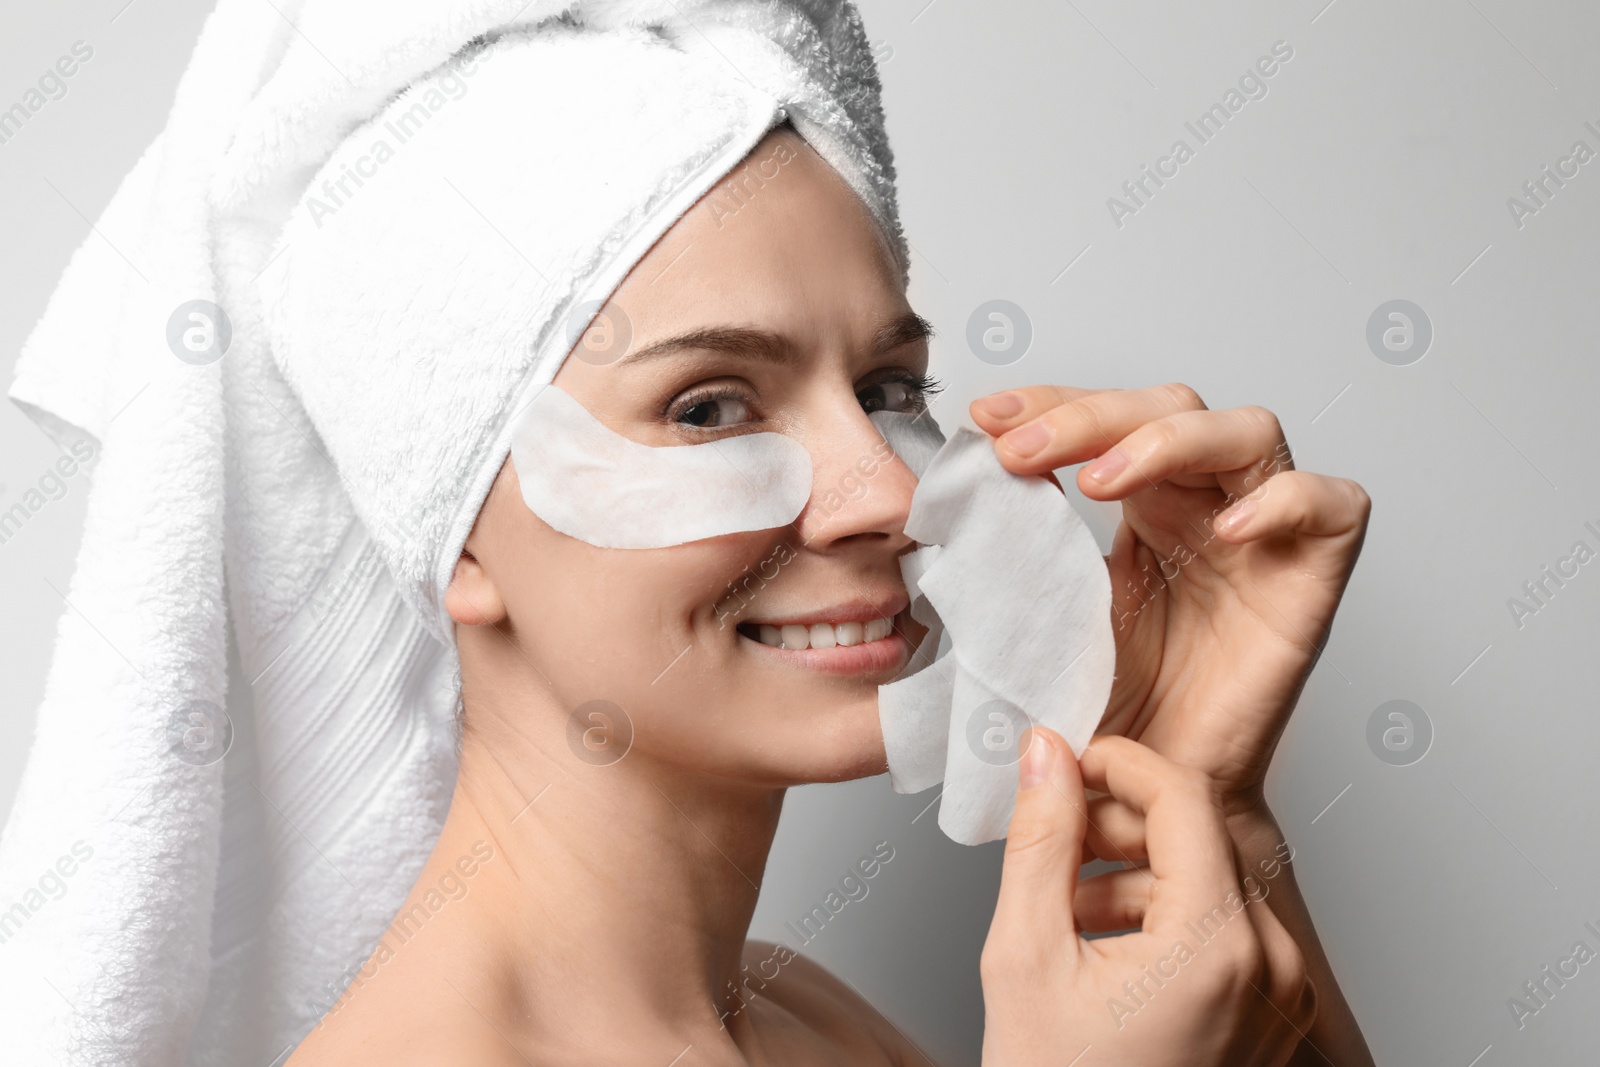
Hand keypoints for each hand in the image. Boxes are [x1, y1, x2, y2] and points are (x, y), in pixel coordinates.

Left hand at [970, 384, 1370, 812]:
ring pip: (1246, 430)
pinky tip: (1226, 529)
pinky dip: (1286, 500)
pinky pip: (1334, 506)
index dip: (1052, 403)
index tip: (987, 417)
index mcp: (1146, 506)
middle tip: (1021, 448)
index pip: (1108, 417)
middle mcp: (1208, 506)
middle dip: (1088, 414)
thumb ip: (1021, 545)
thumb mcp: (1047, 611)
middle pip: (1171, 407)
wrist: (1155, 796)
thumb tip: (965, 485)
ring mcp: (1266, 535)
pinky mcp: (1315, 576)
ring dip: (1165, 439)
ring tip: (1096, 481)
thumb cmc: (1110, 715)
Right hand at [980, 730, 1313, 1066]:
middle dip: (1120, 819)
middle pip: (1201, 833)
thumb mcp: (1026, 955)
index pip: (1182, 795)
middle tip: (1053, 827)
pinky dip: (1165, 912)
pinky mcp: (1274, 1015)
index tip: (1068, 760)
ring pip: (1212, 877)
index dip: (1116, 762)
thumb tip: (1046, 756)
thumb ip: (1039, 840)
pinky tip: (1101, 936)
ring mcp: (1281, 996)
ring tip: (1065, 897)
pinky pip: (1225, 927)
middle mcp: (1271, 966)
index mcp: (1217, 945)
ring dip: (1136, 867)